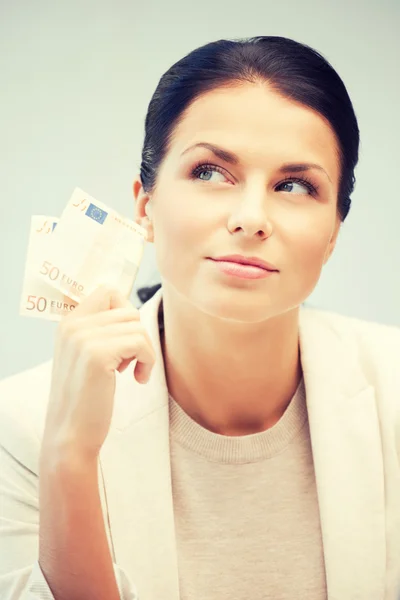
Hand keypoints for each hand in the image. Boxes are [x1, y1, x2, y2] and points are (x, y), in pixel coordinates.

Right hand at [41, 285, 155, 459]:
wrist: (71, 433)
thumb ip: (99, 330)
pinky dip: (147, 361)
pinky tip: (137, 378)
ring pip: (137, 326)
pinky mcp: (97, 354)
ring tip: (132, 371)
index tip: (127, 339)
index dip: (126, 311)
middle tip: (129, 361)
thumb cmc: (85, 397)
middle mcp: (72, 325)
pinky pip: (140, 343)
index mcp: (68, 322)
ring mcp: (83, 338)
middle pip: (128, 310)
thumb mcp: (84, 355)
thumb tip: (130, 311)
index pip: (107, 290)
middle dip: (137, 335)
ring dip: (144, 350)